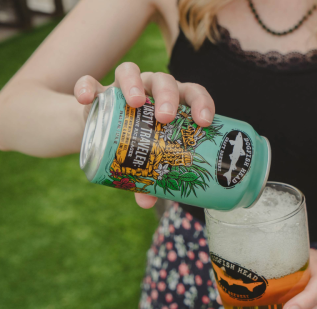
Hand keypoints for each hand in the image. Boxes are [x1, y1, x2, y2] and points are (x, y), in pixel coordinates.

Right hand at [74, 62, 214, 207]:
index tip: (204, 122)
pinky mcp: (99, 92)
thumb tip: (147, 203)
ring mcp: (125, 88)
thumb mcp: (148, 162)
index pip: (193, 94)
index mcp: (174, 103)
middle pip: (164, 81)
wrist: (107, 133)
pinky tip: (85, 98)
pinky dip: (87, 87)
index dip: (202, 104)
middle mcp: (152, 90)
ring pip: (130, 71)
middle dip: (168, 96)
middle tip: (166, 117)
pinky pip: (91, 83)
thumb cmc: (139, 147)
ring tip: (135, 101)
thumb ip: (150, 180)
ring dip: (134, 83)